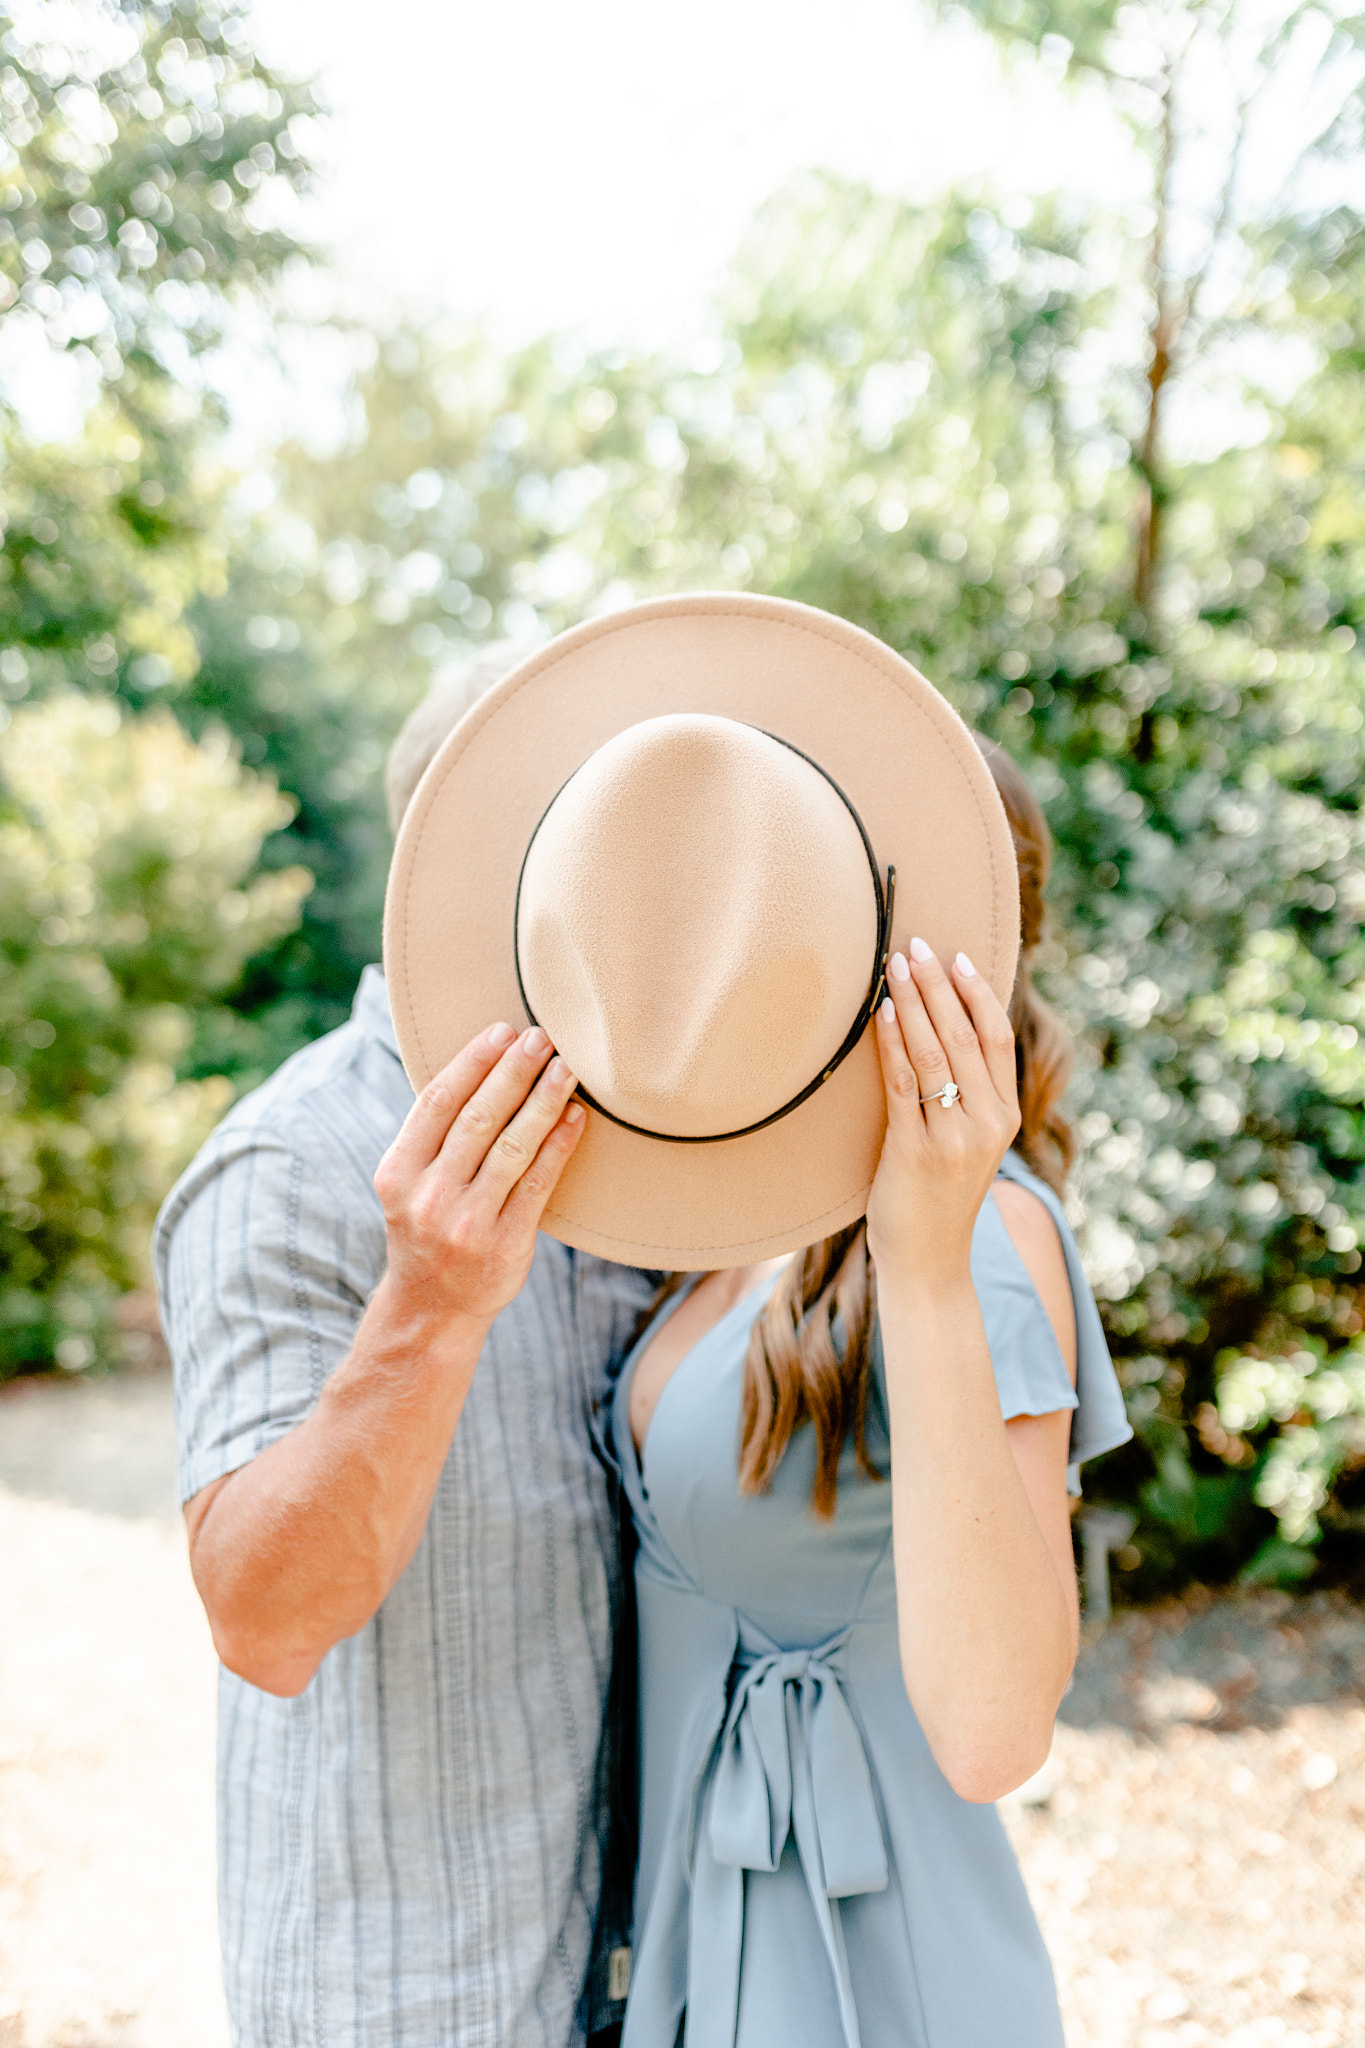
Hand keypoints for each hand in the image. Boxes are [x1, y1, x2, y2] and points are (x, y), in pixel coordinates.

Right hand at [373, 1022, 584, 1332]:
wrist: (432, 1309)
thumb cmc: (428, 1228)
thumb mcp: (409, 1184)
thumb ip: (433, 1137)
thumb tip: (482, 1065)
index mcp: (398, 1173)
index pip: (437, 1103)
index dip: (472, 1062)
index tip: (502, 1030)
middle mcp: (428, 1197)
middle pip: (477, 1119)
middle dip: (513, 1072)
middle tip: (542, 1036)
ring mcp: (467, 1223)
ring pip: (512, 1147)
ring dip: (543, 1101)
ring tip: (566, 1068)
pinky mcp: (505, 1245)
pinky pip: (538, 1184)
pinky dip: (558, 1146)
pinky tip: (576, 1118)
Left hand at [865, 940, 1020, 1288]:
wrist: (928, 1262)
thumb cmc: (938, 1196)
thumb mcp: (968, 1142)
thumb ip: (966, 1095)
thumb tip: (941, 1030)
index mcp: (1006, 1116)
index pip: (997, 1038)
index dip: (978, 993)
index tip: (957, 955)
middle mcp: (988, 1124)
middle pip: (965, 1036)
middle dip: (937, 985)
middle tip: (914, 943)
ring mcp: (953, 1139)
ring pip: (935, 1054)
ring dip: (913, 1003)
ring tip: (891, 966)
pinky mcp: (916, 1151)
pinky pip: (904, 1085)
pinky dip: (893, 1043)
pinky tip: (883, 1014)